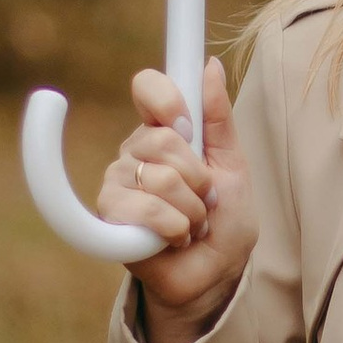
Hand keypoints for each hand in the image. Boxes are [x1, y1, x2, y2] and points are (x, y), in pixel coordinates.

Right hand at [96, 58, 256, 342]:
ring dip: (192, 210)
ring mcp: (116, 185)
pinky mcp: (108, 220)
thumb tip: (211, 65)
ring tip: (192, 225)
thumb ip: (218, 119)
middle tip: (205, 200)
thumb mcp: (233, 165)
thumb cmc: (224, 223)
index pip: (148, 88)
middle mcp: (133, 154)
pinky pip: (142, 210)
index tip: (186, 123)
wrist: (215, 276)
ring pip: (158, 178)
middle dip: (199, 177)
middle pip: (162, 139)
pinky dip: (173, 228)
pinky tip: (174, 239)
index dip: (167, 98)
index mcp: (163, 134)